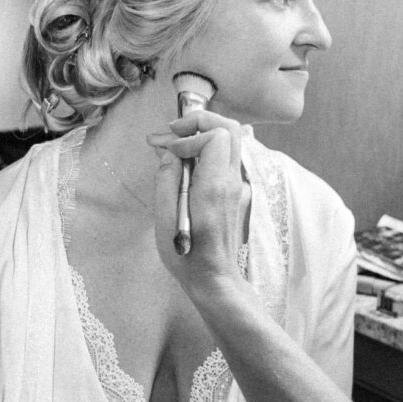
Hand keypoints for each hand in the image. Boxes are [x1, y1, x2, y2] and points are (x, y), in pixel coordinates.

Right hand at [149, 111, 252, 291]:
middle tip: (173, 133)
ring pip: (231, 141)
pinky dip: (207, 151)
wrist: (214, 279)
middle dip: (200, 122)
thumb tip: (170, 155)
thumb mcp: (164, 218)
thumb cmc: (186, 255)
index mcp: (215, 187)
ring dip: (203, 135)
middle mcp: (233, 182)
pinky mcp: (237, 192)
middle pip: (230, 128)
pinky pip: (226, 158)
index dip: (189, 137)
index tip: (168, 153)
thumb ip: (167, 179)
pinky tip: (186, 164)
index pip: (215, 137)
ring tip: (175, 146)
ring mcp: (239, 186)